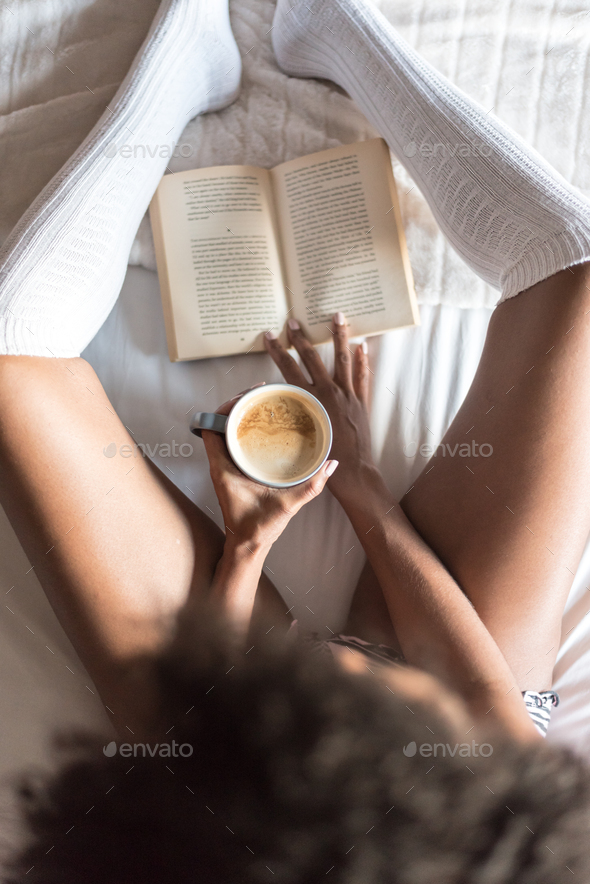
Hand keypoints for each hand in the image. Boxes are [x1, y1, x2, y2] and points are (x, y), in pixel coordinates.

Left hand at [201, 386, 337, 551]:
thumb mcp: (286, 506)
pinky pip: (234, 443)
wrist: (247, 547)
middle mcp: (219, 465)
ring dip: (240, 417)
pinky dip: (244, 431)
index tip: (246, 396)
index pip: (212, 428)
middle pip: (220, 424)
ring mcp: (225, 468)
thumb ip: (311, 486)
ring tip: (262, 404)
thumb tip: (331, 464)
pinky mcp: (233, 472)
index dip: (225, 407)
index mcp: (222, 469)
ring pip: (226, 432)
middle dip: (237, 405)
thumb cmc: (257, 529)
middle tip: (260, 394)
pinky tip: (263, 427)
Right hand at [264, 313, 376, 501]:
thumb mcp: (301, 434)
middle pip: (312, 358)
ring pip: (342, 358)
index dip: (277, 351)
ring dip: (339, 335)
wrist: (353, 471)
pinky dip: (363, 360)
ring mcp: (347, 395)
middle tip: (294, 321)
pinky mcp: (361, 402)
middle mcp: (329, 392)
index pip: (289, 369)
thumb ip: (293, 414)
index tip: (269, 335)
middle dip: (301, 338)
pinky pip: (362, 376)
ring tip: (338, 315)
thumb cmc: (323, 459)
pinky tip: (362, 345)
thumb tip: (281, 400)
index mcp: (311, 400)